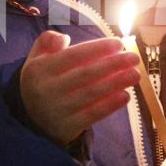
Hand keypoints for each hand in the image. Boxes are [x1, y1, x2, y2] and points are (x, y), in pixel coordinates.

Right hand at [18, 31, 139, 147]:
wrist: (30, 119)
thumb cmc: (41, 82)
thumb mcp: (35, 59)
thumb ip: (46, 42)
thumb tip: (64, 38)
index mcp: (40, 69)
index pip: (72, 56)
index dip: (97, 49)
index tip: (118, 43)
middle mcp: (47, 90)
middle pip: (85, 75)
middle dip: (112, 65)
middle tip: (134, 58)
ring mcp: (58, 110)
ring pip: (91, 94)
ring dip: (116, 83)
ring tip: (135, 74)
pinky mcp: (68, 127)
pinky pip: (92, 115)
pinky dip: (110, 105)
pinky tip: (125, 96)